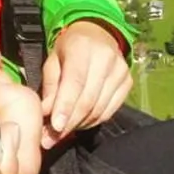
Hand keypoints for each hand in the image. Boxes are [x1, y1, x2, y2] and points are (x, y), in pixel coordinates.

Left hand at [40, 20, 132, 146]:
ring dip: (79, 125)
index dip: (65, 106)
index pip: (75, 82)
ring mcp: (120, 71)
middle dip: (69, 123)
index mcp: (82, 47)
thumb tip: (46, 114)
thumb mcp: (53, 60)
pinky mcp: (128, 83)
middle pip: (88, 100)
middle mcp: (106, 58)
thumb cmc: (69, 49)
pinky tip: (79, 124)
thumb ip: (50, 86)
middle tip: (51, 139)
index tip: (55, 127)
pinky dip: (92, 122)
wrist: (97, 35)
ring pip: (99, 109)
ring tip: (61, 133)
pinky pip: (109, 111)